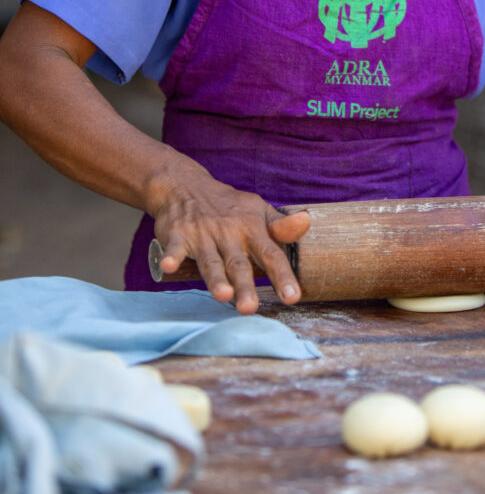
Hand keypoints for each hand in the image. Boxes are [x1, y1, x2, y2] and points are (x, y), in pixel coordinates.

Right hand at [147, 157, 309, 314]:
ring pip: (211, 261)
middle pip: (238, 264)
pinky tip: (168, 267)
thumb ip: (280, 225)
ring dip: (215, 278)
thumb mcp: (258, 211)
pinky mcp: (178, 235)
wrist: (186, 185)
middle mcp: (229, 233)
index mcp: (252, 229)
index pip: (271, 254)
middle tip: (251, 308)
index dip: (282, 276)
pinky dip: (170, 257)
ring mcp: (203, 234)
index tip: (293, 297)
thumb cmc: (228, 206)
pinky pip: (174, 248)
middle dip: (245, 286)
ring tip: (223, 296)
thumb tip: (307, 223)